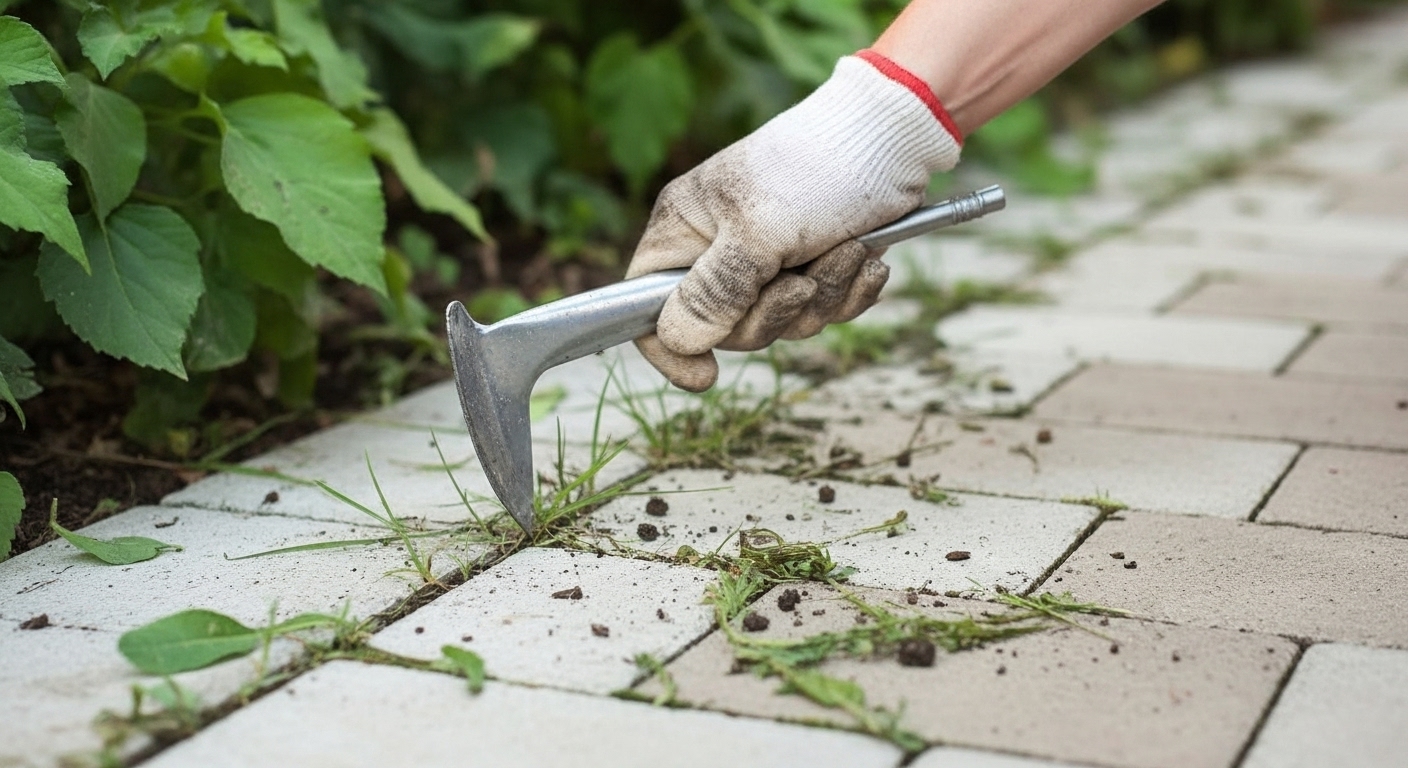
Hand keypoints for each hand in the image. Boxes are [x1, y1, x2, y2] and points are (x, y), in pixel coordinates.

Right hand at [626, 51, 961, 390]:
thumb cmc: (815, 168)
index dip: (671, 346)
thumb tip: (678, 338)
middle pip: (726, 326)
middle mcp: (718, 247)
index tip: (707, 377)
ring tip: (847, 251)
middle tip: (805, 280)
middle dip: (776, 312)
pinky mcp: (812, 262)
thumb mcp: (759, 232)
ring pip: (782, 321)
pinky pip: (820, 309)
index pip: (648, 306)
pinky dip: (847, 291)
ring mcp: (767, 258)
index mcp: (684, 229)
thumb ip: (715, 290)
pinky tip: (867, 260)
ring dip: (824, 296)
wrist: (892, 136)